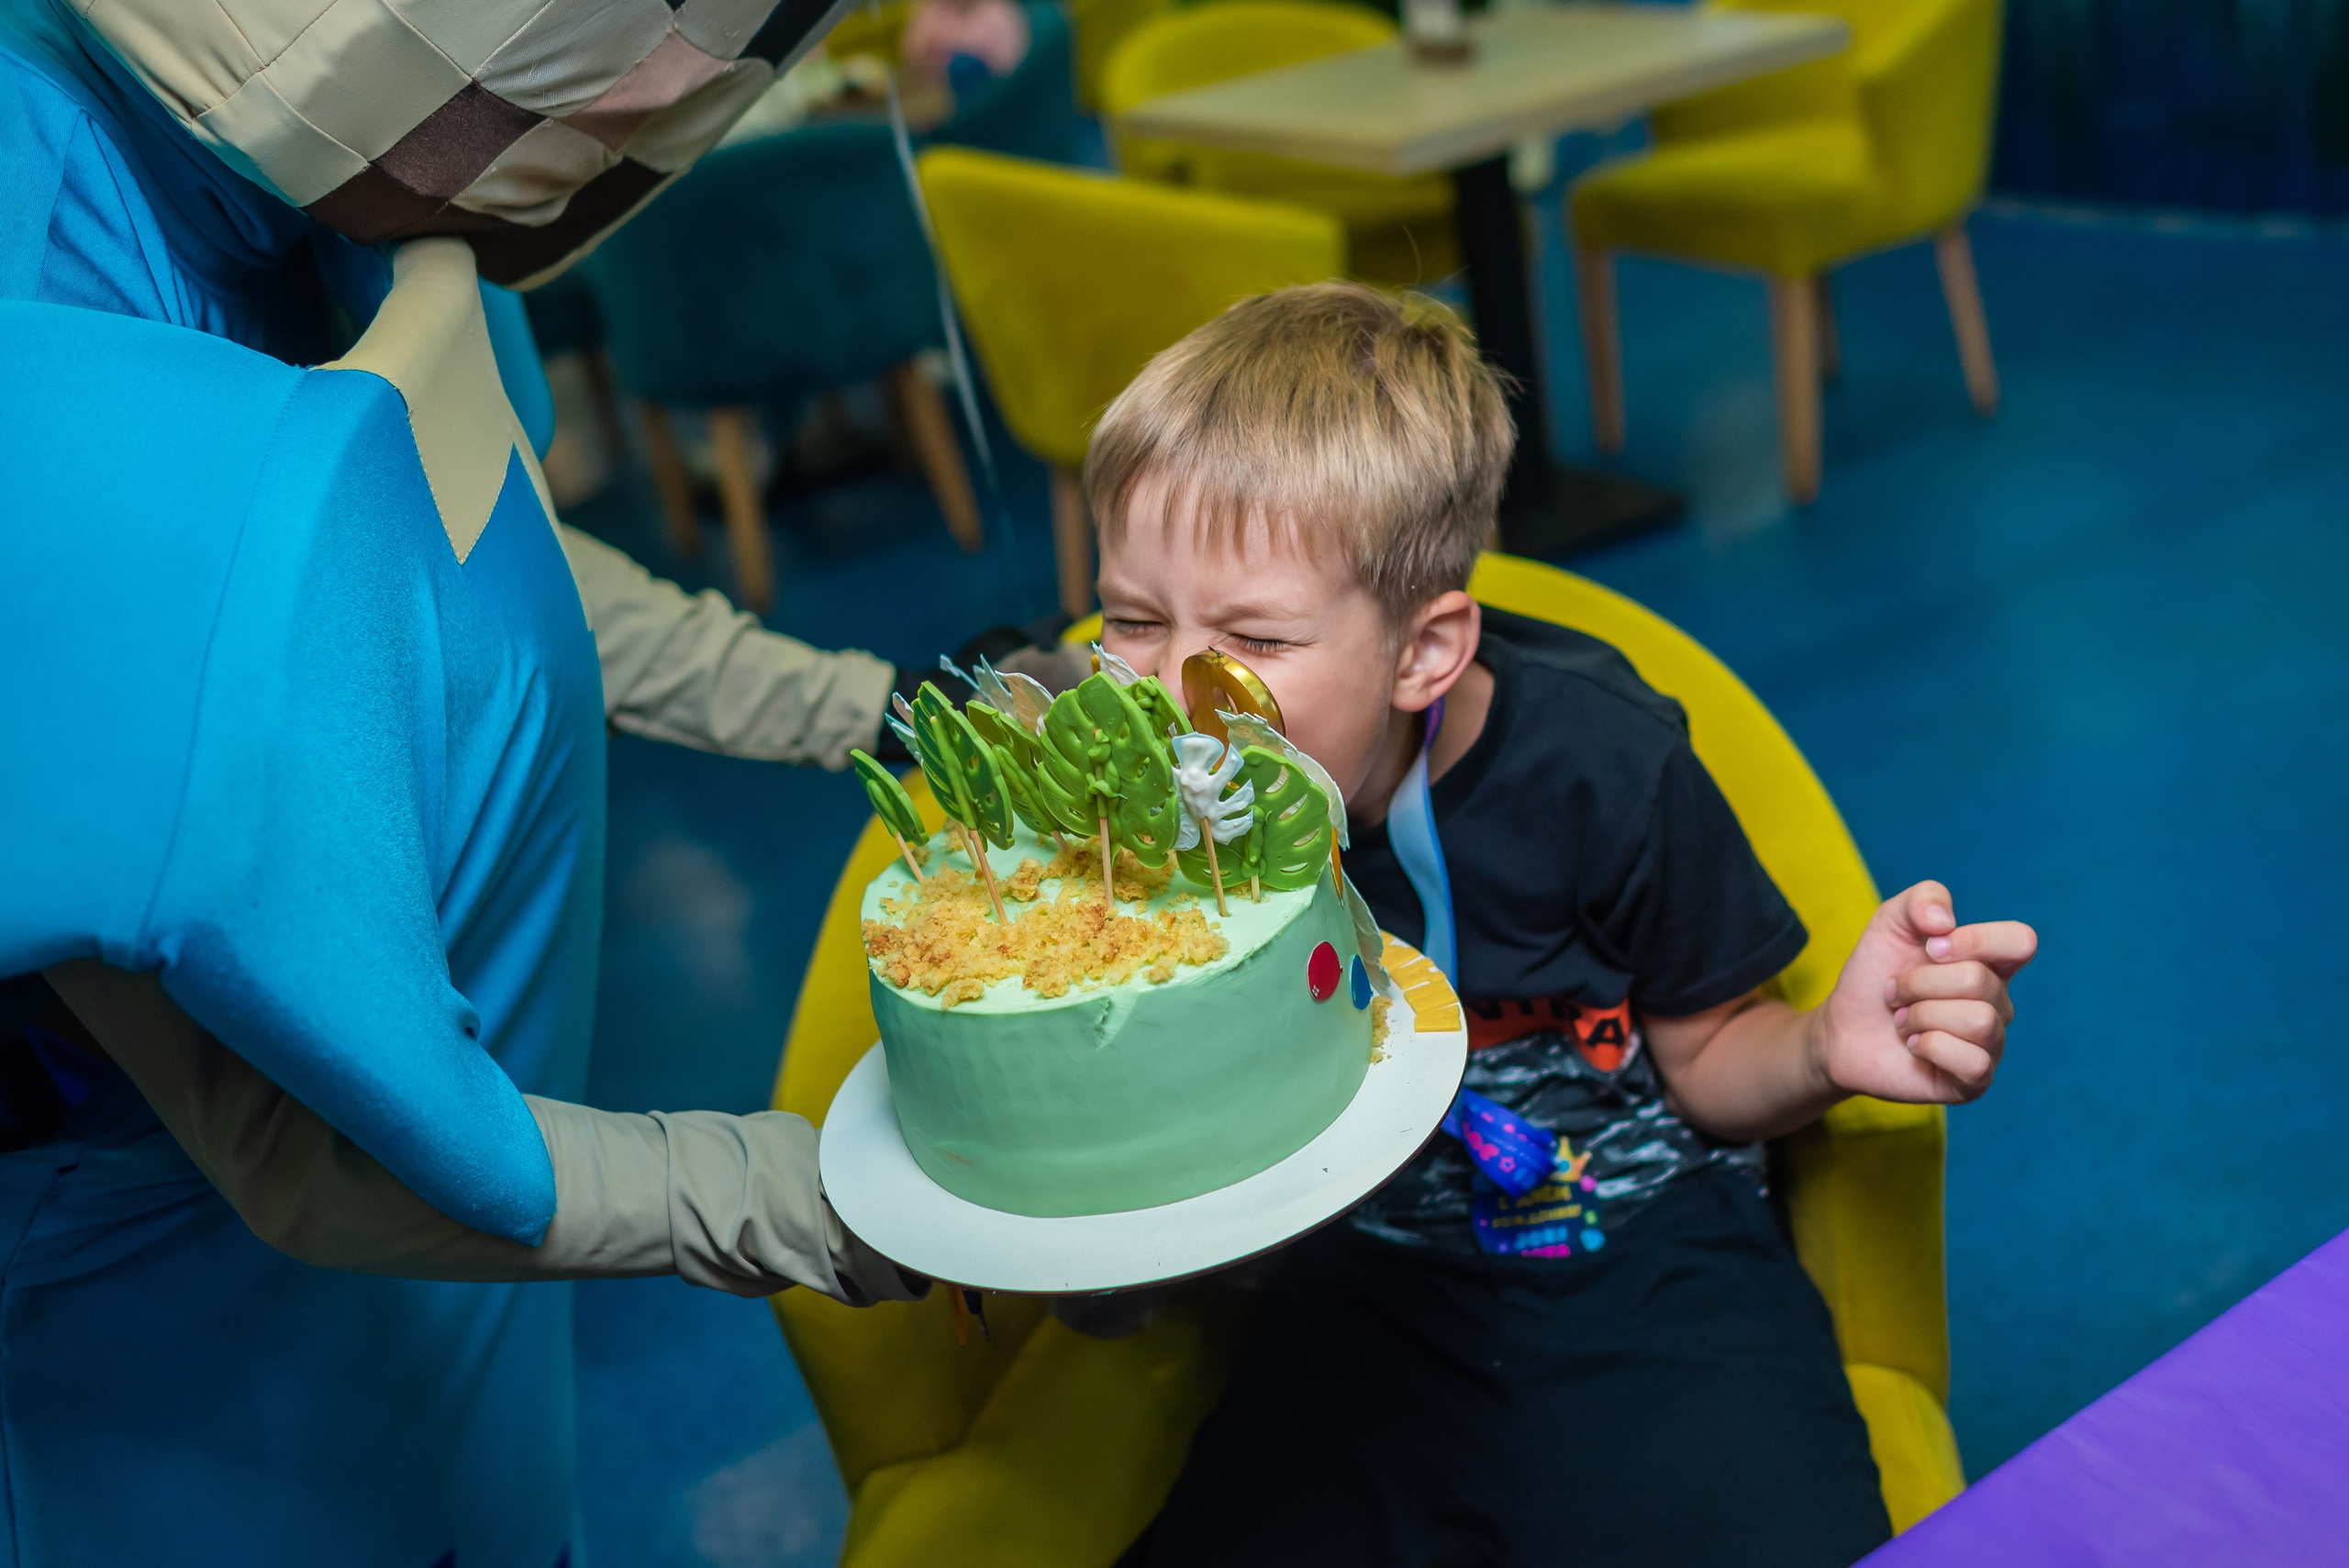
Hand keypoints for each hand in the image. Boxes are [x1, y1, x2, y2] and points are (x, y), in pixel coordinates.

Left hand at [1809, 882, 2036, 1104]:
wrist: (1842, 1028)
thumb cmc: (1874, 975)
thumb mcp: (1890, 923)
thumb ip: (1922, 899)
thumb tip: (1945, 923)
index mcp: (1990, 963)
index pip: (2021, 941)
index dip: (1975, 940)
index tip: (1931, 948)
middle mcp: (1998, 1003)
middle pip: (1978, 980)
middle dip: (1919, 983)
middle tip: (1896, 993)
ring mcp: (1991, 1044)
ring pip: (1978, 1020)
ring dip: (1920, 1015)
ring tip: (1903, 1020)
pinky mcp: (1975, 1081)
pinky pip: (1973, 1062)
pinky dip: (1930, 1047)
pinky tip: (1914, 1046)